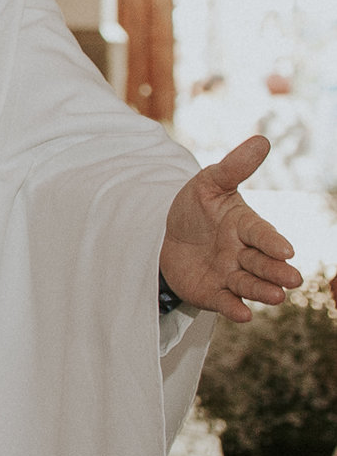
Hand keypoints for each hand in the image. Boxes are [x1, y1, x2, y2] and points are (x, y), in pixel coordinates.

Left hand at [161, 135, 303, 321]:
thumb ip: (234, 167)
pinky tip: (243, 315)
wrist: (164, 235)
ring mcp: (229, 275)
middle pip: (262, 264)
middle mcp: (243, 253)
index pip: (261, 234)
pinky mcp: (213, 293)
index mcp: (245, 226)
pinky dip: (234, 309)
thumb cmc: (195, 209)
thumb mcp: (208, 184)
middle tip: (292, 278)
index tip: (287, 250)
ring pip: (249, 285)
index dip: (273, 242)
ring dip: (262, 291)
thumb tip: (262, 140)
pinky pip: (226, 303)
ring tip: (276, 297)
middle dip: (277, 271)